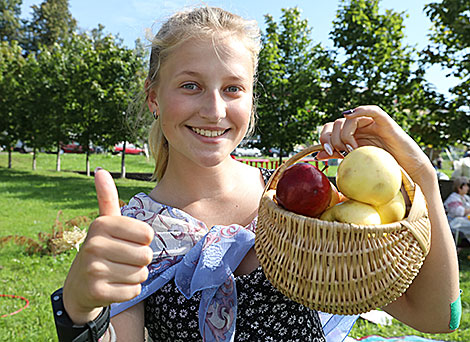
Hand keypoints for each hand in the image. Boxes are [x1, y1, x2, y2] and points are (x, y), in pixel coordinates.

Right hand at [63, 169, 153, 323]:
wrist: (79, 285)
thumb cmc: (102, 248)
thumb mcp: (105, 223)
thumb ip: (107, 198)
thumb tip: (101, 171)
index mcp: (101, 224)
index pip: (147, 234)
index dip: (143, 241)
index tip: (126, 242)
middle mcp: (94, 244)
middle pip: (146, 256)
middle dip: (139, 261)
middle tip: (121, 260)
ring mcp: (94, 269)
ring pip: (141, 274)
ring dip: (135, 276)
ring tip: (117, 272)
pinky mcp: (97, 292)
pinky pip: (133, 292)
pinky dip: (128, 291)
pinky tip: (113, 286)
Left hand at [317, 105, 434, 184]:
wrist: (407, 172)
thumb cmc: (383, 167)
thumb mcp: (355, 160)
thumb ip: (338, 154)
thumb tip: (317, 154)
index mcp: (351, 134)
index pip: (329, 128)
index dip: (324, 138)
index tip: (326, 152)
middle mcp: (359, 127)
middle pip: (336, 123)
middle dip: (333, 138)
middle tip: (339, 152)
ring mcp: (372, 123)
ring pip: (348, 120)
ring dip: (345, 135)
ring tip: (352, 149)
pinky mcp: (385, 123)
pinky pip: (372, 110)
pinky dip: (360, 110)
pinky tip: (350, 115)